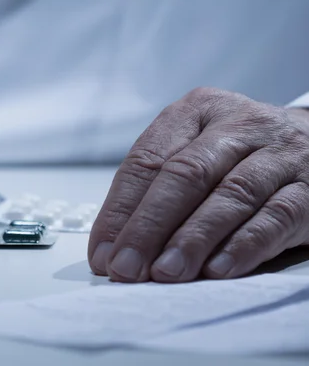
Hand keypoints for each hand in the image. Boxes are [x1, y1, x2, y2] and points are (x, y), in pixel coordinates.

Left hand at [88, 88, 308, 282]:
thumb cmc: (244, 151)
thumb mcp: (201, 147)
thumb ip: (162, 185)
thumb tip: (116, 245)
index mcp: (198, 110)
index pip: (149, 157)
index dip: (122, 207)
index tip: (103, 251)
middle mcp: (239, 123)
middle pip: (186, 173)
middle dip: (151, 225)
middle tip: (126, 267)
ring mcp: (279, 153)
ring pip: (231, 194)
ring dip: (194, 238)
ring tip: (166, 273)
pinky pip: (276, 216)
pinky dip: (244, 245)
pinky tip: (218, 270)